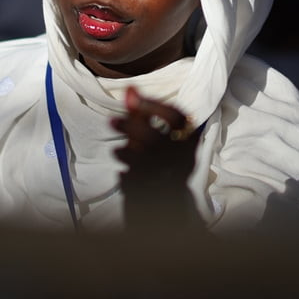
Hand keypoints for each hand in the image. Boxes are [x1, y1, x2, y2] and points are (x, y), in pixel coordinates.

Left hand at [111, 88, 200, 229]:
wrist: (166, 210)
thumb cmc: (157, 164)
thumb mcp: (151, 139)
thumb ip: (140, 116)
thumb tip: (129, 88)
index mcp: (187, 143)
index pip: (177, 116)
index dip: (153, 104)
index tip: (132, 97)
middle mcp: (184, 161)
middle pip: (157, 138)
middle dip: (131, 127)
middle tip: (111, 120)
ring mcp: (171, 180)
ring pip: (146, 162)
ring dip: (126, 153)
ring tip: (116, 151)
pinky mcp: (157, 198)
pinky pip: (137, 183)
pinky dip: (127, 177)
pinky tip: (123, 174)